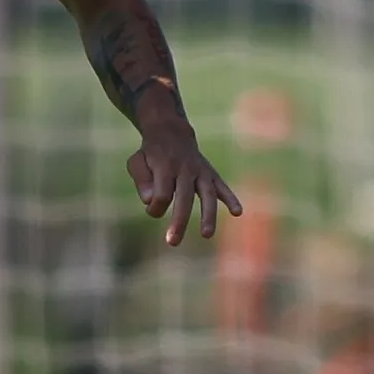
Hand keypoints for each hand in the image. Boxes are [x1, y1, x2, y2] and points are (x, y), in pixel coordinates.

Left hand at [127, 119, 241, 246]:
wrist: (170, 131)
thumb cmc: (150, 154)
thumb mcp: (136, 162)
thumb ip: (141, 181)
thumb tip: (149, 201)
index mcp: (165, 167)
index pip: (162, 194)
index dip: (155, 207)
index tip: (151, 209)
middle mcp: (185, 169)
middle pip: (184, 198)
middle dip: (179, 221)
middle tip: (173, 242)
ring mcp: (201, 171)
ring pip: (207, 194)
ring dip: (208, 215)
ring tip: (206, 235)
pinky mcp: (211, 173)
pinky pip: (222, 186)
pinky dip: (230, 198)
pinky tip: (237, 212)